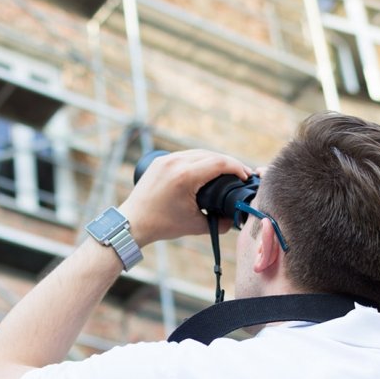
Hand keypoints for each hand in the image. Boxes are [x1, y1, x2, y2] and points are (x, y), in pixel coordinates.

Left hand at [119, 150, 251, 245]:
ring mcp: (166, 159)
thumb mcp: (195, 225)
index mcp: (185, 176)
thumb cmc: (162, 225)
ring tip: (226, 171)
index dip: (237, 168)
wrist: (133, 222)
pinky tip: (206, 168)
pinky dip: (199, 160)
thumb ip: (219, 223)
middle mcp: (175, 162)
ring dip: (214, 159)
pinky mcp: (160, 161)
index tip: (246, 176)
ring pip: (198, 152)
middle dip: (228, 163)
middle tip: (240, 174)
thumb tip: (235, 219)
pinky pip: (185, 155)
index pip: (219, 163)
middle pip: (211, 155)